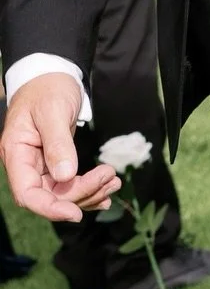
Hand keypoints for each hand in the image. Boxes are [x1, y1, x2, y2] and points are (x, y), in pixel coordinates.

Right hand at [1, 74, 118, 222]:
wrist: (51, 75)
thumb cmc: (48, 89)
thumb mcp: (53, 111)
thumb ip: (57, 143)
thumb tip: (65, 176)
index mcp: (16, 154)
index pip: (27, 193)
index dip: (50, 208)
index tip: (76, 213)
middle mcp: (25, 164)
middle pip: (48, 196)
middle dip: (79, 194)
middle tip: (110, 179)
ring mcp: (40, 165)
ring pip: (61, 193)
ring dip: (88, 192)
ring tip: (114, 182)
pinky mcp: (55, 162)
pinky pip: (68, 184)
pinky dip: (87, 189)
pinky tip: (106, 191)